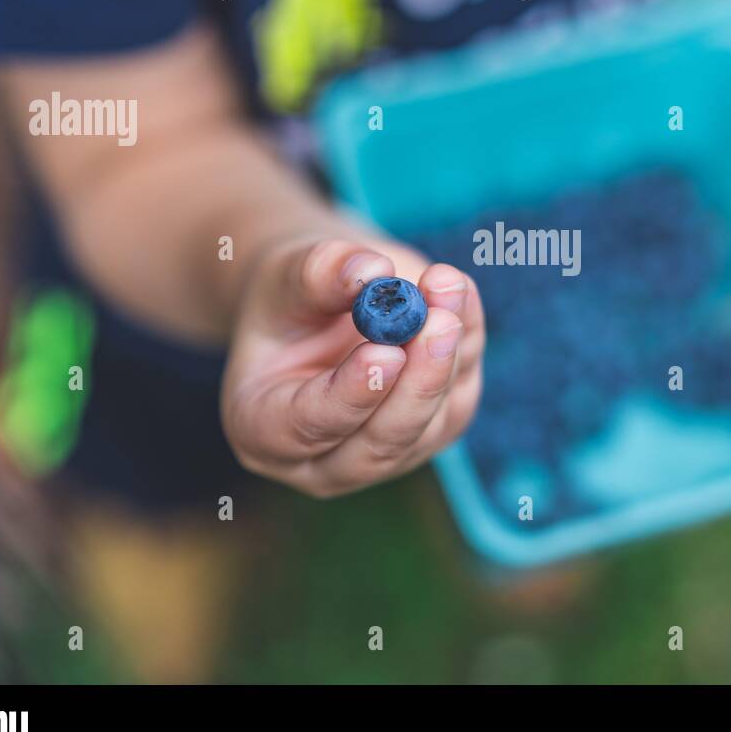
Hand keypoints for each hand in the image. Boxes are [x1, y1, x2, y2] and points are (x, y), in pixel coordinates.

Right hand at [220, 236, 483, 496]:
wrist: (321, 303)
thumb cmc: (290, 296)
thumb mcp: (287, 275)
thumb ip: (321, 274)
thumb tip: (373, 270)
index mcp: (263, 430)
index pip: (309, 427)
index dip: (351, 395)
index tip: (386, 352)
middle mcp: (324, 461)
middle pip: (379, 446)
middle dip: (416, 386)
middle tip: (438, 324)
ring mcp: (385, 455)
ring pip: (429, 425)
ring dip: (446, 357)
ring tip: (446, 285)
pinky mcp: (433, 431)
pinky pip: (459, 396)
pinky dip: (467, 343)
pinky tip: (458, 292)